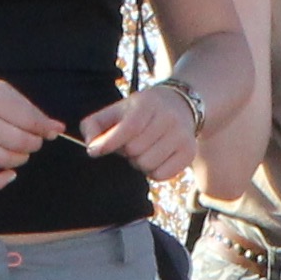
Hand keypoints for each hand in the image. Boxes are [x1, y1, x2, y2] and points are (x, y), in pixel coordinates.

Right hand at [0, 70, 59, 190]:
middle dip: (33, 145)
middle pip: (19, 142)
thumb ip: (24, 107)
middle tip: (31, 142)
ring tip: (18, 153)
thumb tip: (55, 128)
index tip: (48, 132)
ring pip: (3, 160)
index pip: (28, 120)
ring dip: (19, 160)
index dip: (44, 129)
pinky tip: (8, 175)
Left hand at [80, 76, 204, 184]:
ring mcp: (181, 135)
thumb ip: (93, 125)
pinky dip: (153, 172)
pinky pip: (161, 175)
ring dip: (138, 162)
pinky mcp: (189, 152)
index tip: (95, 151)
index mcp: (147, 104)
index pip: (129, 128)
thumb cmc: (138, 112)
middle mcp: (168, 118)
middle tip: (130, 143)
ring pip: (147, 165)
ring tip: (144, 149)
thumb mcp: (115, 110)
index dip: (109, 142)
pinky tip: (155, 158)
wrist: (180, 105)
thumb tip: (91, 148)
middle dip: (126, 151)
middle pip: (134, 151)